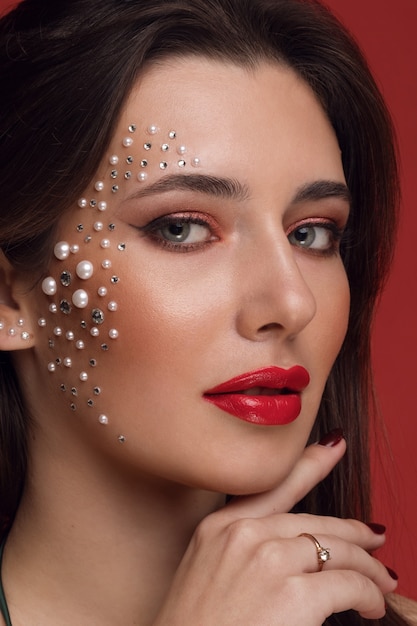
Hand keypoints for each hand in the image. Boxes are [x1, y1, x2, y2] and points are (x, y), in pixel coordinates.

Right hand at [154, 434, 396, 624]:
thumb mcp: (206, 572)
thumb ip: (241, 550)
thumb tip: (289, 551)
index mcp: (218, 526)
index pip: (275, 486)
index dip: (311, 463)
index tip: (335, 446)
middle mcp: (243, 534)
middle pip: (315, 522)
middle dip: (352, 533)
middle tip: (374, 539)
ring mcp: (268, 561)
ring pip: (337, 551)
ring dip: (366, 568)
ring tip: (380, 581)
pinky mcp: (293, 595)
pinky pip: (347, 585)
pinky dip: (367, 594)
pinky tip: (369, 605)